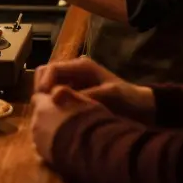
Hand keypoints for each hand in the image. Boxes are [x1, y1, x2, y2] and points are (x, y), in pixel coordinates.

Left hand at [31, 85, 94, 163]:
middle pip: (39, 116)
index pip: (37, 98)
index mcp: (43, 105)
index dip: (46, 100)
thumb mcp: (80, 99)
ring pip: (40, 132)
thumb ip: (64, 92)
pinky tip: (65, 148)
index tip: (56, 103)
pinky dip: (51, 146)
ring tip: (67, 136)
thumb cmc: (88, 119)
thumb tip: (54, 91)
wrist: (90, 149)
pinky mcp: (43, 156)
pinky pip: (44, 147)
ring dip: (49, 132)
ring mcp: (38, 140)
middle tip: (65, 121)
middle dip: (48, 117)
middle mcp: (36, 121)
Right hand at [34, 57, 154, 123]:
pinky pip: (56, 95)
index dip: (43, 83)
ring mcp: (73, 81)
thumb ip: (84, 94)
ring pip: (48, 84)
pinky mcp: (74, 93)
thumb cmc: (128, 100)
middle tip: (41, 108)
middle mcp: (74, 70)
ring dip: (45, 97)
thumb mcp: (109, 95)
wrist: (142, 109)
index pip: (51, 69)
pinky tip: (54, 117)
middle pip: (45, 74)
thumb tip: (55, 95)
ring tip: (47, 114)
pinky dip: (52, 104)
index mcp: (81, 66)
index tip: (41, 102)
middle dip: (40, 89)